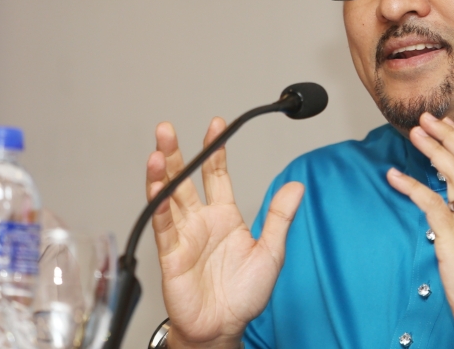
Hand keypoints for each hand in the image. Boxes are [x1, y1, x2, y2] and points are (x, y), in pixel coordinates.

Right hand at [145, 119, 303, 348]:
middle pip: (185, 180)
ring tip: (157, 153)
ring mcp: (184, 237)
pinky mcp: (171, 256)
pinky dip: (159, 208)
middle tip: (167, 129)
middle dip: (177, 154)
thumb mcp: (271, 251)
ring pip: (168, 199)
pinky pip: (164, 228)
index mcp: (225, 216)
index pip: (216, 175)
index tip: (215, 125)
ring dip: (161, 176)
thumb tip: (297, 186)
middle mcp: (201, 222)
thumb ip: (279, 217)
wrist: (224, 327)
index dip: (215, 150)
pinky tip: (156, 188)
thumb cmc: (245, 294)